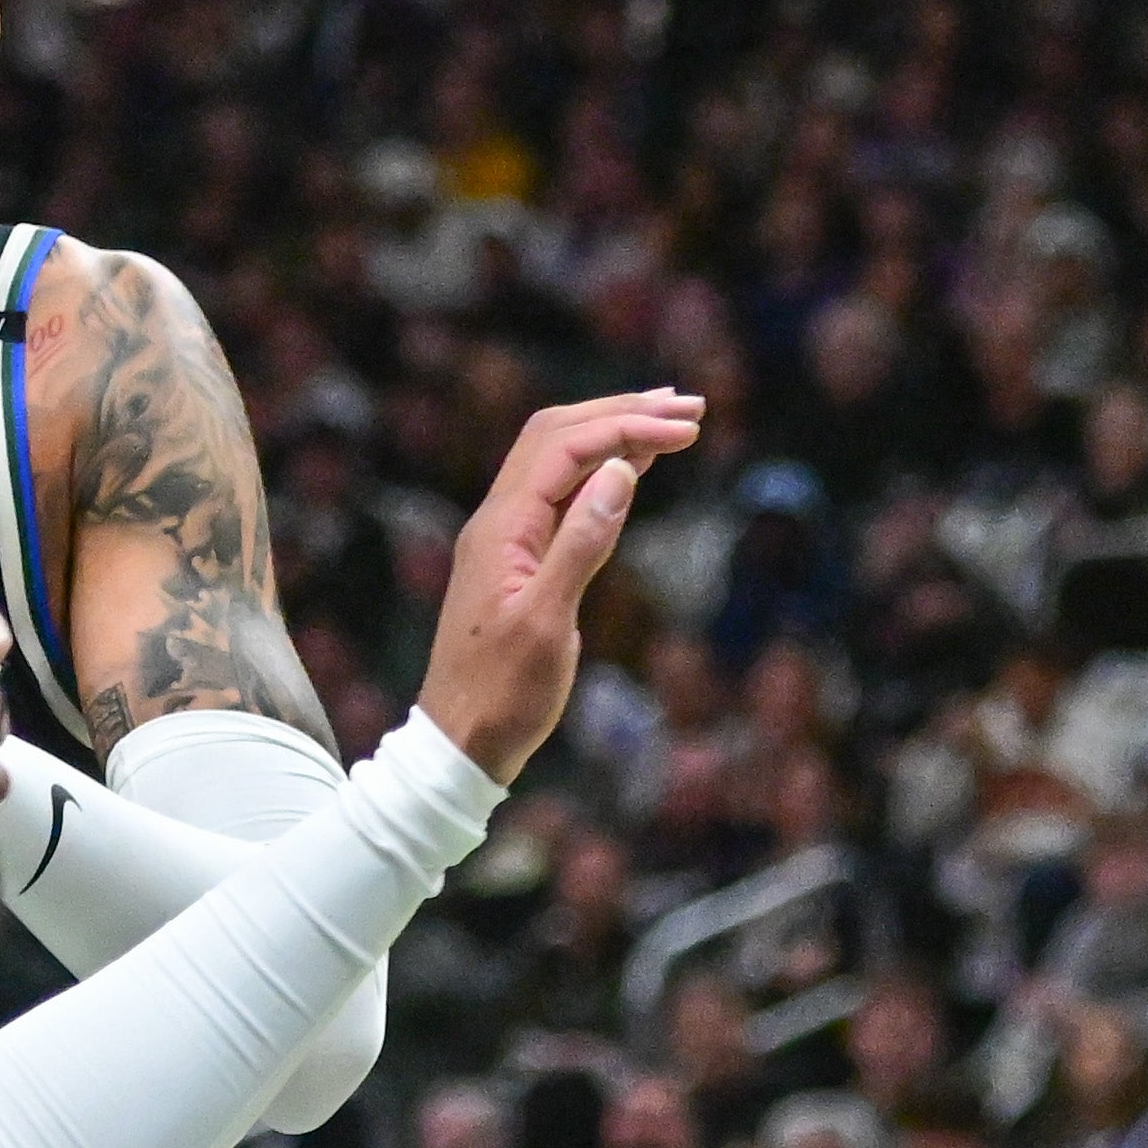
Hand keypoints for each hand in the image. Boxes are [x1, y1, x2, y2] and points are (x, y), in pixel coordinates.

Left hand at [416, 390, 699, 779]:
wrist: (460, 742)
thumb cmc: (502, 694)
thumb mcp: (548, 624)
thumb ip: (583, 544)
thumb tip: (619, 472)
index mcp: (501, 529)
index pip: (566, 448)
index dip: (626, 427)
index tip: (685, 429)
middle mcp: (498, 521)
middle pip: (557, 435)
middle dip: (620, 412)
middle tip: (687, 406)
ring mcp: (506, 539)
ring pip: (557, 460)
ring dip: (610, 432)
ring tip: (668, 419)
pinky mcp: (518, 561)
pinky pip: (558, 496)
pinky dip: (598, 471)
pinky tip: (631, 468)